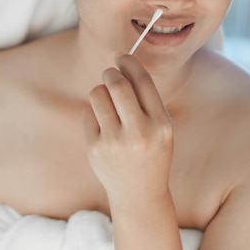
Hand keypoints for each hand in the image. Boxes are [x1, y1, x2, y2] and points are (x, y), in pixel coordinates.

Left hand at [83, 54, 173, 205]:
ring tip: (107, 103)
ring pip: (97, 94)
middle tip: (110, 74)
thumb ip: (146, 99)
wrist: (139, 193)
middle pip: (116, 84)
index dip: (129, 63)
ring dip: (101, 91)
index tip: (121, 56)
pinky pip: (88, 112)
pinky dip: (93, 112)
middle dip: (111, 73)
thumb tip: (123, 62)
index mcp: (161, 125)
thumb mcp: (161, 128)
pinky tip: (103, 125)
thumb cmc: (151, 152)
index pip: (142, 82)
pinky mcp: (94, 148)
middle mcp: (138, 133)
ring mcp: (114, 142)